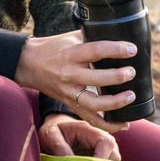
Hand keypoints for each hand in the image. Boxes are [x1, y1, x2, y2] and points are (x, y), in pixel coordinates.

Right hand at [15, 31, 135, 113]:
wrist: (28, 64)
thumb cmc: (53, 48)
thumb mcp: (70, 37)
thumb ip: (92, 37)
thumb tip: (119, 35)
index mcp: (71, 54)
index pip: (96, 51)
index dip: (116, 50)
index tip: (132, 50)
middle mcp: (69, 75)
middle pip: (96, 79)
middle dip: (117, 77)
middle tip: (131, 72)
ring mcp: (69, 92)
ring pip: (94, 104)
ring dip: (115, 103)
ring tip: (131, 96)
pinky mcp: (70, 104)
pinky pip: (90, 118)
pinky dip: (107, 125)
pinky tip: (124, 124)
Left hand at [37, 112, 123, 159]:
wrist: (56, 130)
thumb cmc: (54, 131)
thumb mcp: (50, 134)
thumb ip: (59, 146)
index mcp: (89, 130)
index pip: (106, 143)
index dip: (101, 158)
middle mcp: (102, 139)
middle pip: (114, 156)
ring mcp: (104, 150)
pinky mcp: (102, 160)